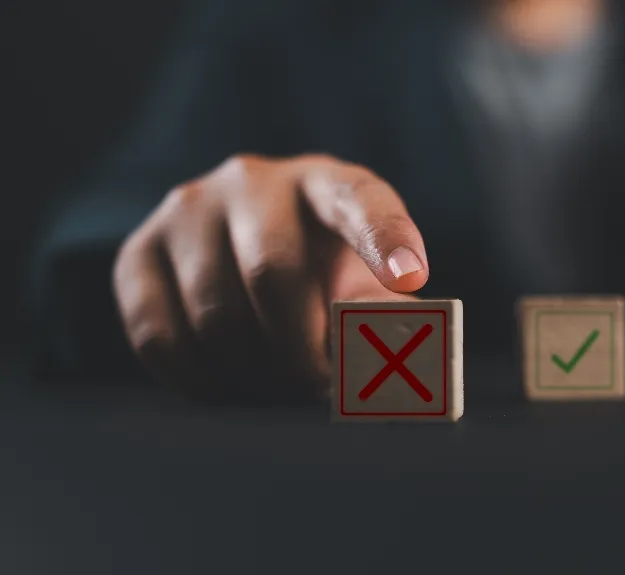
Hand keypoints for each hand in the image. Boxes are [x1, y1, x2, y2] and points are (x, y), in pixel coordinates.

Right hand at [112, 154, 426, 401]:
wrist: (235, 255)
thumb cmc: (320, 276)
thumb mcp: (362, 285)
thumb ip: (389, 320)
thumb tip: (419, 374)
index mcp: (325, 183)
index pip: (360, 201)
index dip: (385, 239)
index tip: (410, 277)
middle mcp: (253, 182)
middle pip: (274, 273)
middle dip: (300, 350)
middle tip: (317, 387)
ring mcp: (187, 211)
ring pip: (214, 314)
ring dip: (251, 372)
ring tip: (275, 387)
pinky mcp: (138, 252)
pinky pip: (158, 336)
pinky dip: (198, 381)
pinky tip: (226, 388)